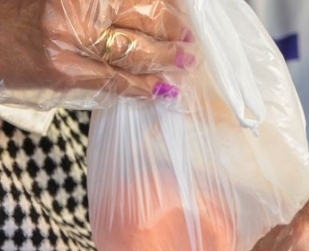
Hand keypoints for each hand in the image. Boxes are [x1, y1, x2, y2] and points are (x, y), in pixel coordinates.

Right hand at [0, 0, 193, 106]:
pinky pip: (115, 82)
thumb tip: (151, 9)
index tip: (182, 13)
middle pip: (144, 20)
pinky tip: (160, 90)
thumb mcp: (66, 0)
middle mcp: (76, 12)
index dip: (167, 8)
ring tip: (184, 65)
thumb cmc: (24, 13)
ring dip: (166, 62)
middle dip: (174, 32)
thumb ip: (104, 5)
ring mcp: (70, 43)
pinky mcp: (64, 73)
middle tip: (189, 40)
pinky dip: (142, 88)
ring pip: (135, 55)